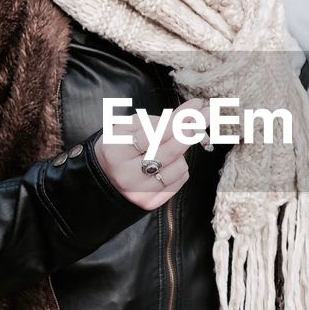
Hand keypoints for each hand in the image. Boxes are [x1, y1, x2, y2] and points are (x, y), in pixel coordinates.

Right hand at [94, 101, 209, 210]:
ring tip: (169, 147)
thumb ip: (157, 119)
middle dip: (189, 132)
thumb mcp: (127, 127)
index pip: (154, 134)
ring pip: (179, 167)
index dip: (178, 120)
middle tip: (203, 116)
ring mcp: (139, 192)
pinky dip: (180, 167)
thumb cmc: (119, 146)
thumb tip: (192, 112)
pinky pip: (180, 180)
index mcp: (116, 151)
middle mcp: (127, 175)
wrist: (104, 177)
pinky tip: (169, 162)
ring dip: (181, 153)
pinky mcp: (151, 202)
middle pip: (170, 152)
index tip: (197, 107)